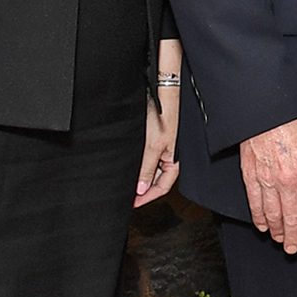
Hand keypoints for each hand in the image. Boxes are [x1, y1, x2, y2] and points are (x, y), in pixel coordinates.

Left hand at [136, 86, 181, 206]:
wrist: (158, 93)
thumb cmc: (162, 116)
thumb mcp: (153, 147)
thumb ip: (147, 169)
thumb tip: (142, 189)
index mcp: (173, 160)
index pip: (162, 186)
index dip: (148, 196)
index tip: (133, 203)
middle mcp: (167, 155)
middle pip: (155, 179)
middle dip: (141, 188)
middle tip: (126, 195)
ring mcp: (158, 147)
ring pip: (148, 168)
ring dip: (137, 176)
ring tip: (123, 182)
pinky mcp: (150, 139)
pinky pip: (143, 157)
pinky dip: (135, 164)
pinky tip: (125, 165)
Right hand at [238, 114, 296, 252]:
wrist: (266, 110)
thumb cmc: (291, 123)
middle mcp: (288, 180)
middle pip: (292, 218)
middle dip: (295, 237)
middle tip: (295, 249)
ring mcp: (267, 180)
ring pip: (273, 214)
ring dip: (277, 231)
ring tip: (281, 240)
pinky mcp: (251, 176)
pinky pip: (255, 203)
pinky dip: (258, 217)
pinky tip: (262, 226)